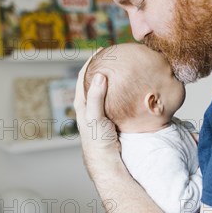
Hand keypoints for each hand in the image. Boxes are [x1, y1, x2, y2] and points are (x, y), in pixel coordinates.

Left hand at [74, 49, 120, 181]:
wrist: (107, 162)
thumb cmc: (98, 141)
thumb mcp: (95, 117)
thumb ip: (97, 97)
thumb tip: (100, 75)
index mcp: (81, 104)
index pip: (83, 77)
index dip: (90, 62)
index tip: (100, 50)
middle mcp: (90, 107)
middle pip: (94, 82)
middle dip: (102, 68)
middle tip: (113, 57)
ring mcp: (100, 113)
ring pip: (105, 91)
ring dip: (112, 80)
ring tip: (122, 69)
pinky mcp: (111, 119)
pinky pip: (115, 101)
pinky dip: (120, 92)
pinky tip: (130, 90)